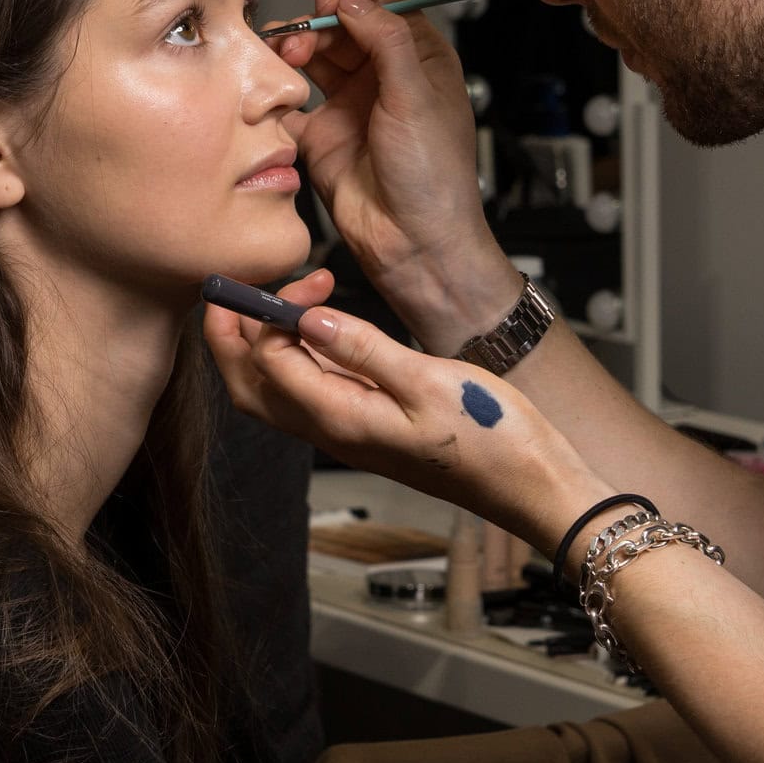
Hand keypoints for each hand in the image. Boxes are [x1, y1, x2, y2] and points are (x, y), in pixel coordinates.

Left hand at [203, 272, 610, 546]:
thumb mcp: (428, 382)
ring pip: (276, 391)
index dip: (270, 314)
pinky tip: (325, 330)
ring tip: (290, 297)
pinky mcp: (367, 428)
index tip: (307, 278)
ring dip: (265, 344)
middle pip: (251, 386)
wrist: (529, 484)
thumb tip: (308, 319)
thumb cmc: (491, 438)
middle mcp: (333, 432)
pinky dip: (300, 358)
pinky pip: (312, 394)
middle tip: (247, 289)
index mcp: (340, 421)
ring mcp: (349, 433)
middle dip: (234, 336)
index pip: (268, 362)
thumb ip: (364, 349)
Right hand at [270, 0, 521, 350]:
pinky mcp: (319, 134)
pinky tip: (275, 91)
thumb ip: (386, 42)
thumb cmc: (435, 179)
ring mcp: (349, 104)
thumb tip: (354, 1)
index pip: (384, 1)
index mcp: (418, 59)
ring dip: (292, 49)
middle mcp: (382, 76)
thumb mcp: (417, 98)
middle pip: (339, 26)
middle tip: (300, 37)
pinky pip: (289, 101)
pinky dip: (275, 90)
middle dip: (315, 23)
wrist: (413, 244)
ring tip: (284, 57)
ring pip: (311, 56)